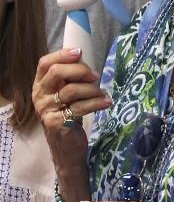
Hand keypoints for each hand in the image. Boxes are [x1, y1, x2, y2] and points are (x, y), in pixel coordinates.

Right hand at [32, 48, 111, 169]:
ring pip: (71, 90)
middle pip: (56, 73)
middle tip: (96, 76)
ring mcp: (46, 110)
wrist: (68, 149)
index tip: (80, 53)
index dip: (62, 55)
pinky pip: (80, 107)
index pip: (45, 63)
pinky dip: (97, 103)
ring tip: (103, 94)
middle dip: (80, 71)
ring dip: (92, 90)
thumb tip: (84, 59)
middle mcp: (39, 96)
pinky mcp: (56, 123)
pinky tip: (107, 102)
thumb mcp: (67, 96)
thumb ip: (70, 79)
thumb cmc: (70, 118)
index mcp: (40, 86)